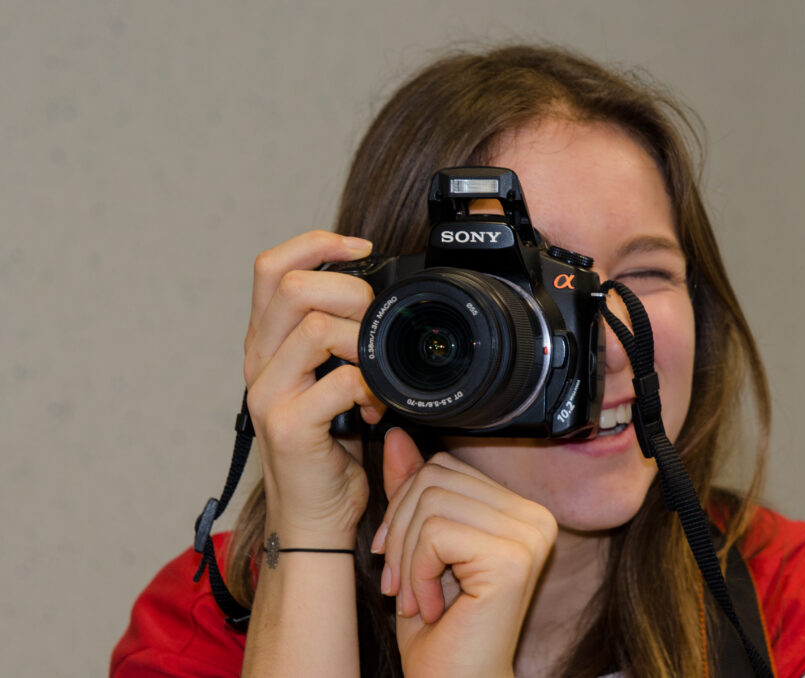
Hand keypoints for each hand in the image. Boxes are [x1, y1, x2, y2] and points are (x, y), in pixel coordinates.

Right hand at [243, 230, 385, 546]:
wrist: (315, 515)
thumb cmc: (330, 448)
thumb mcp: (331, 381)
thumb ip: (339, 341)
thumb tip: (379, 300)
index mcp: (267, 343)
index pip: (272, 268)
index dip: (316, 244)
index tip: (361, 247)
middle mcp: (259, 363)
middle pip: (291, 286)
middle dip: (350, 291)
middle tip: (376, 323)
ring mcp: (268, 394)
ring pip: (314, 327)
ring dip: (362, 340)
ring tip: (379, 370)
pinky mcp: (288, 426)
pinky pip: (340, 380)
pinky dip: (373, 386)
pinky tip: (378, 408)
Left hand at [373, 429, 557, 677]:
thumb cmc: (439, 629)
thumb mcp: (415, 546)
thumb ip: (412, 490)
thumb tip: (397, 434)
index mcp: (519, 509)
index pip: (444, 466)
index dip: (405, 508)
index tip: (397, 559)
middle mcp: (534, 517)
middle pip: (434, 477)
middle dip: (400, 532)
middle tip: (399, 584)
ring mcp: (529, 535)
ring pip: (430, 503)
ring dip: (406, 559)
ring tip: (415, 598)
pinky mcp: (513, 558)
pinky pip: (436, 533)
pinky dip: (417, 572)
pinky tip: (431, 607)